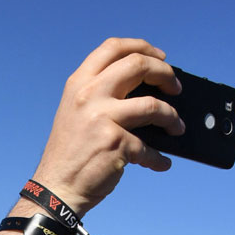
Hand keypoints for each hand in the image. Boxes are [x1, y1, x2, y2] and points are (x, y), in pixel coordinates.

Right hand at [27, 37, 183, 217]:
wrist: (57, 188)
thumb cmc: (69, 154)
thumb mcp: (75, 112)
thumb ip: (99, 94)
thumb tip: (142, 88)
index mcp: (79, 83)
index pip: (113, 48)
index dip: (142, 47)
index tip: (160, 58)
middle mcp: (89, 95)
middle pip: (138, 65)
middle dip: (165, 74)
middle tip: (176, 88)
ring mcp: (102, 118)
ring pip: (153, 105)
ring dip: (172, 117)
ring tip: (177, 127)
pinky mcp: (115, 143)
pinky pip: (148, 147)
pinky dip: (158, 158)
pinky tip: (160, 163)